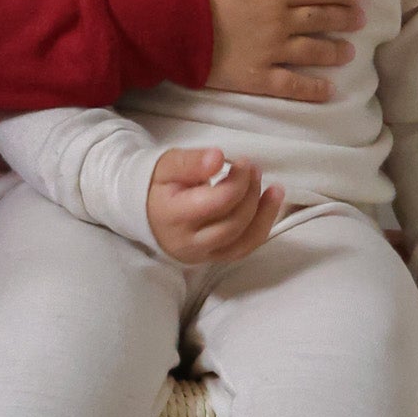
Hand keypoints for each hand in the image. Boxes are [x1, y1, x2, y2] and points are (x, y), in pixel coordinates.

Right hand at [147, 147, 283, 263]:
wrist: (144, 213)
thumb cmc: (158, 185)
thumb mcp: (167, 165)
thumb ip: (191, 162)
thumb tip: (219, 157)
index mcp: (173, 216)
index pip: (216, 203)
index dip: (238, 181)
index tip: (243, 162)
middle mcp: (187, 242)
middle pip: (233, 223)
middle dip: (250, 194)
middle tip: (254, 169)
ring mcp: (201, 254)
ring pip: (243, 241)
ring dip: (263, 213)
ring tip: (273, 188)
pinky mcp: (213, 258)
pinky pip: (244, 249)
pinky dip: (262, 227)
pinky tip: (270, 205)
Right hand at [195, 0, 362, 101]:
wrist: (172, 24)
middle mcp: (280, 21)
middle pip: (320, 19)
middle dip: (344, 18)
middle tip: (361, 21)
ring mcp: (271, 51)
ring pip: (312, 51)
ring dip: (334, 52)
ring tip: (349, 53)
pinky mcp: (257, 77)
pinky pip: (291, 85)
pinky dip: (311, 89)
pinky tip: (328, 91)